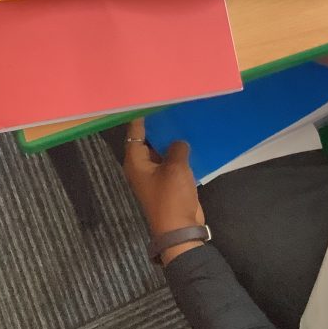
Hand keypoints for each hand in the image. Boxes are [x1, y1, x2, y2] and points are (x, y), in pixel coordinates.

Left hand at [123, 118, 204, 261]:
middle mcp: (142, 166)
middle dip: (159, 126)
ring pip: (162, 150)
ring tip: (184, 118)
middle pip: (147, 140)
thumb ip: (177, 148)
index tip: (151, 99)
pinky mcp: (168, 182)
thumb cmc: (171, 196)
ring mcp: (155, 175)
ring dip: (171, 139)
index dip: (142, 116)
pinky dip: (179, 152)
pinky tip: (192, 140)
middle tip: (173, 105)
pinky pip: (172, 162)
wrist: (180, 228)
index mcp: (135, 161)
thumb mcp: (176, 167)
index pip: (135, 132)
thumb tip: (179, 143)